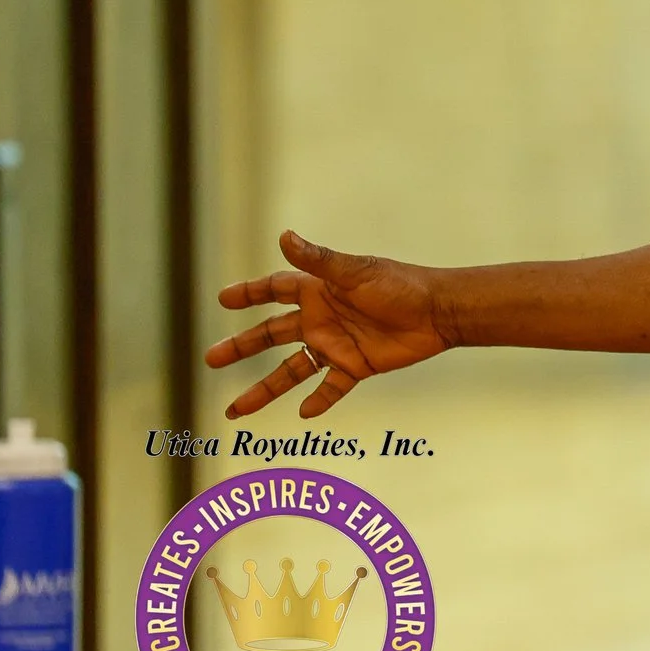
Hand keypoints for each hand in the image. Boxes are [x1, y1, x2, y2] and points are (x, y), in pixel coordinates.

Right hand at [208, 232, 451, 418]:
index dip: (250, 293)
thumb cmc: (400, 285)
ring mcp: (336, 344)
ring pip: (292, 370)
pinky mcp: (356, 366)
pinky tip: (304, 414)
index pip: (275, 290)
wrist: (438, 311)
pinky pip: (331, 388)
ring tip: (235, 410)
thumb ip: (318, 260)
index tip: (223, 299)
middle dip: (242, 346)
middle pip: (272, 335)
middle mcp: (321, 318)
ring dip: (265, 389)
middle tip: (211, 358)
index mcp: (318, 291)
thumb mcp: (355, 272)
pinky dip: (319, 400)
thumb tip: (283, 236)